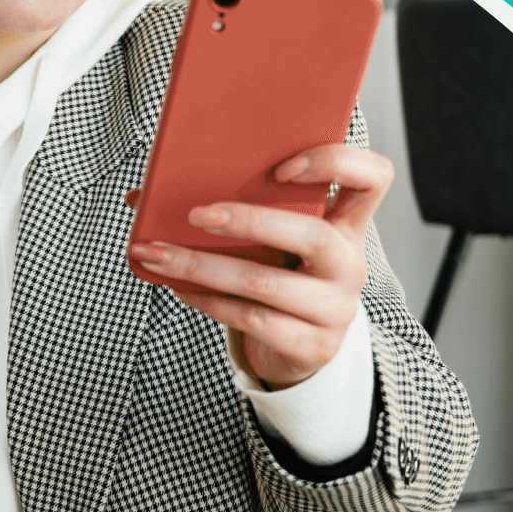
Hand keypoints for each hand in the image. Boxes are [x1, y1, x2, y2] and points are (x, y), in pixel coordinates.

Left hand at [126, 143, 393, 389]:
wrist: (294, 347)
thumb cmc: (274, 275)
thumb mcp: (264, 241)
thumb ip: (225, 209)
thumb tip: (140, 196)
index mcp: (345, 224)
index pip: (372, 178)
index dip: (335, 163)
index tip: (281, 167)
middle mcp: (349, 264)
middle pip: (312, 235)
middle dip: (248, 221)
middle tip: (195, 214)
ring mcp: (336, 308)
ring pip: (267, 283)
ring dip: (202, 266)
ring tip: (155, 254)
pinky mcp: (312, 346)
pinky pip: (253, 319)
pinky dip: (209, 301)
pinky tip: (179, 288)